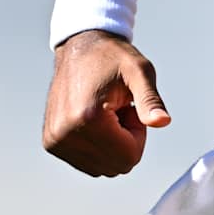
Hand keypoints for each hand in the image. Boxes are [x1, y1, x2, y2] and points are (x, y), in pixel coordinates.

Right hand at [42, 29, 169, 176]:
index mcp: (87, 118)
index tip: (131, 108)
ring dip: (111, 144)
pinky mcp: (51, 143)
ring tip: (106, 113)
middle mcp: (65, 134)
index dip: (138, 134)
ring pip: (102, 167)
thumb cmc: (111, 57)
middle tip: (119, 110)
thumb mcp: (140, 71)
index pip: (129, 157)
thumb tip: (162, 122)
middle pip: (116, 166)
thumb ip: (151, 100)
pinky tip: (94, 119)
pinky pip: (87, 163)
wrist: (79, 46)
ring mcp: (55, 141)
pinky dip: (97, 146)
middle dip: (125, 141)